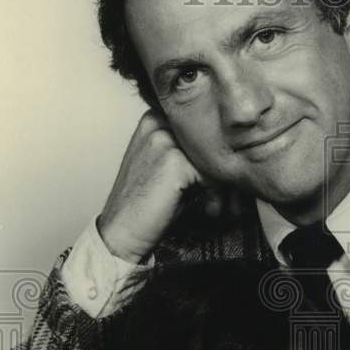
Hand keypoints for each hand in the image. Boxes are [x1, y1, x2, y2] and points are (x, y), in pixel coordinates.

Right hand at [97, 109, 210, 262]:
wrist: (122, 231)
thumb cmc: (143, 202)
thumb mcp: (165, 164)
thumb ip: (189, 148)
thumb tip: (227, 148)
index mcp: (153, 118)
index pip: (202, 127)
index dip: (214, 155)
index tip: (219, 181)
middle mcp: (156, 123)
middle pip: (210, 140)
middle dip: (220, 170)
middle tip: (220, 197)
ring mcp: (164, 140)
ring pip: (214, 157)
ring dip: (221, 185)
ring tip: (214, 205)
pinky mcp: (174, 161)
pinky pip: (213, 174)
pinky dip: (216, 195)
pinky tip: (209, 209)